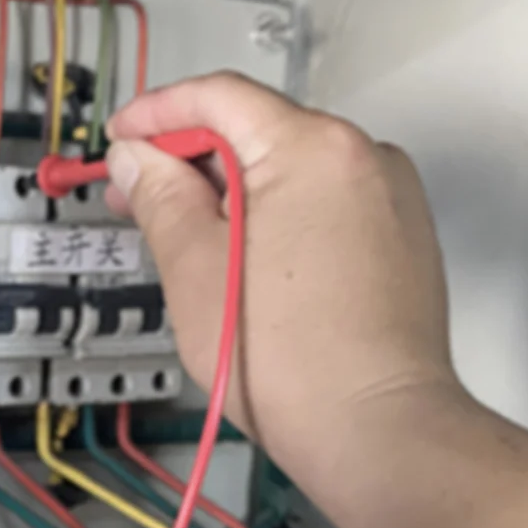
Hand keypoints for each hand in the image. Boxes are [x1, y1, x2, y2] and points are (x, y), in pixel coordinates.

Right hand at [104, 72, 460, 479]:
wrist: (375, 429)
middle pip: (259, 133)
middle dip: (193, 163)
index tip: (124, 138)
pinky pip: (326, 209)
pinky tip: (248, 272)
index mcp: (311, 148)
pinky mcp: (402, 241)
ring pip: (292, 175)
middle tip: (141, 198)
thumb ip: (161, 198)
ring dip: (236, 197)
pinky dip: (280, 223)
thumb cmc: (293, 364)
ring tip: (192, 249)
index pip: (219, 98)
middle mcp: (364, 157)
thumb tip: (139, 160)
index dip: (157, 113)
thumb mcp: (194, 272)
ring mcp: (392, 199)